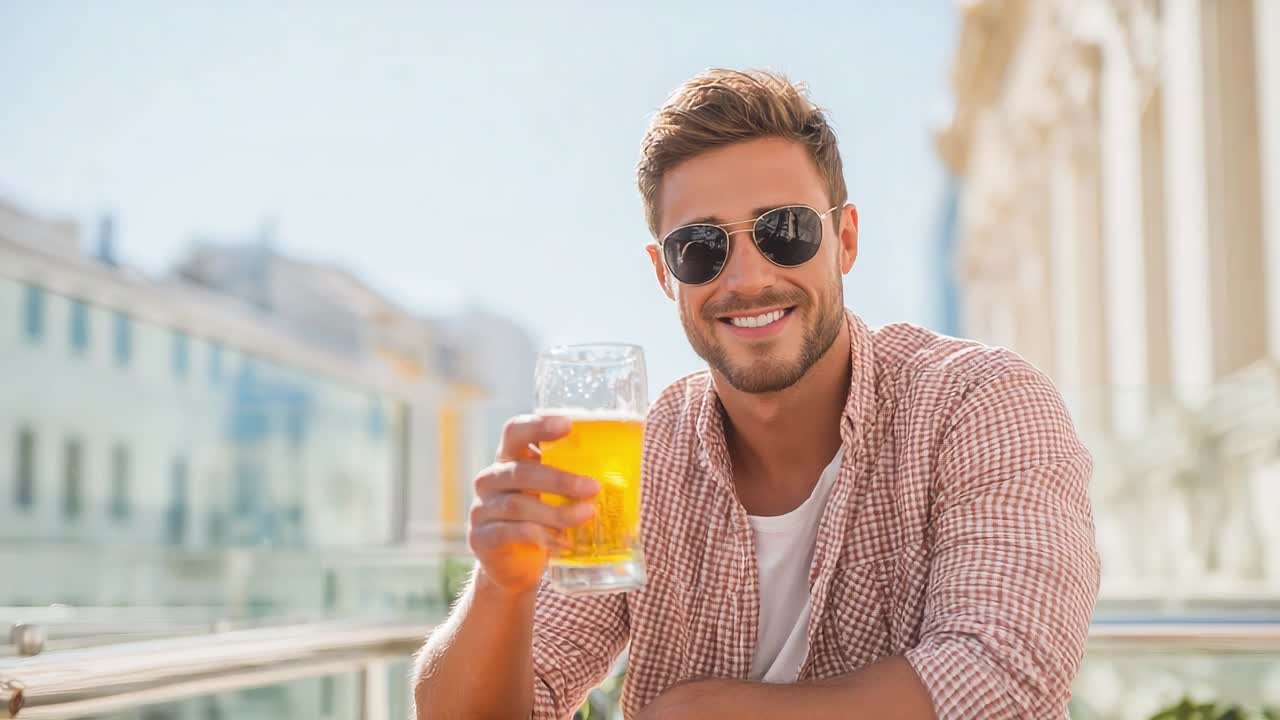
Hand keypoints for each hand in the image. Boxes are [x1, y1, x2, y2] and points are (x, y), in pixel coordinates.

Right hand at [468, 414, 599, 596]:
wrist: (515, 568)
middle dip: (559, 479)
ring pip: (518, 506)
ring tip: (587, 515)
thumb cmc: (543, 520)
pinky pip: (512, 533)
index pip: (515, 431)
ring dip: (556, 512)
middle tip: (593, 487)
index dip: (538, 425)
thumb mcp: (556, 494)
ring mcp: (483, 509)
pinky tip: (564, 543)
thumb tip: (626, 463)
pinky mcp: (482, 538)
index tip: (568, 425)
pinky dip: (541, 537)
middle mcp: (491, 479)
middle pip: (520, 471)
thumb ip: (575, 476)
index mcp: (510, 458)